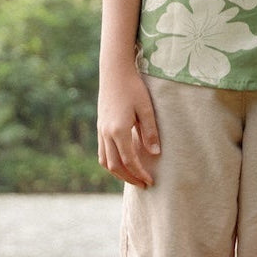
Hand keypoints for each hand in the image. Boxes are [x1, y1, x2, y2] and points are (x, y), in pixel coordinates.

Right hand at [97, 68, 160, 187]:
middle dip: (129, 178)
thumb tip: (155, 153)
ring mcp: (101, 130)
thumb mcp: (146, 108)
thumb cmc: (134, 87)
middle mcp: (106, 133)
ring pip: (105, 161)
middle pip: (114, 166)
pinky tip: (123, 162)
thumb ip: (150, 132)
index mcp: (118, 130)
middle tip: (144, 184)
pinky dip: (111, 162)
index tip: (150, 181)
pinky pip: (103, 152)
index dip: (140, 173)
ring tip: (133, 177)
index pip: (129, 160)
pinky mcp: (100, 127)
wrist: (114, 72)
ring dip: (118, 173)